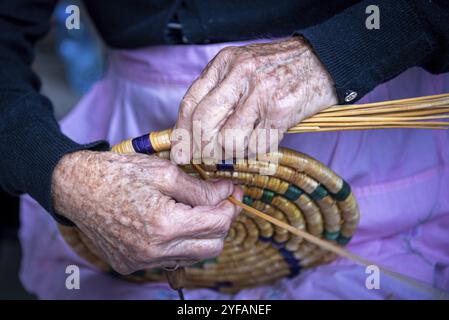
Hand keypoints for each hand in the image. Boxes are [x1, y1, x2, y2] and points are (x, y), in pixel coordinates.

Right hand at [52, 150, 241, 273]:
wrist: (76, 187)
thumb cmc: (118, 174)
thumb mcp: (164, 172)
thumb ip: (201, 188)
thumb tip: (227, 192)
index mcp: (164, 225)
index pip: (218, 224)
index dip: (231, 206)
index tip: (232, 192)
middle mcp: (154, 251)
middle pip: (212, 248)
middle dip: (221, 224)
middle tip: (218, 202)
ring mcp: (141, 262)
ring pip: (192, 256)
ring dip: (201, 235)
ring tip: (194, 210)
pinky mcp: (130, 264)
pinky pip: (169, 259)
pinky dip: (178, 243)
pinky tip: (171, 222)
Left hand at [172, 37, 336, 162]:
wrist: (322, 62)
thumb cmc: (278, 69)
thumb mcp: (242, 68)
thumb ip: (218, 92)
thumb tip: (194, 131)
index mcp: (226, 63)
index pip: (191, 102)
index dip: (182, 133)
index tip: (181, 152)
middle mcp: (241, 74)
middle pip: (204, 123)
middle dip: (200, 149)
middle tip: (204, 159)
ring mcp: (262, 93)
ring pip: (228, 140)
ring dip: (229, 154)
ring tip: (239, 147)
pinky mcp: (281, 111)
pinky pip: (255, 146)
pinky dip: (252, 152)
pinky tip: (259, 141)